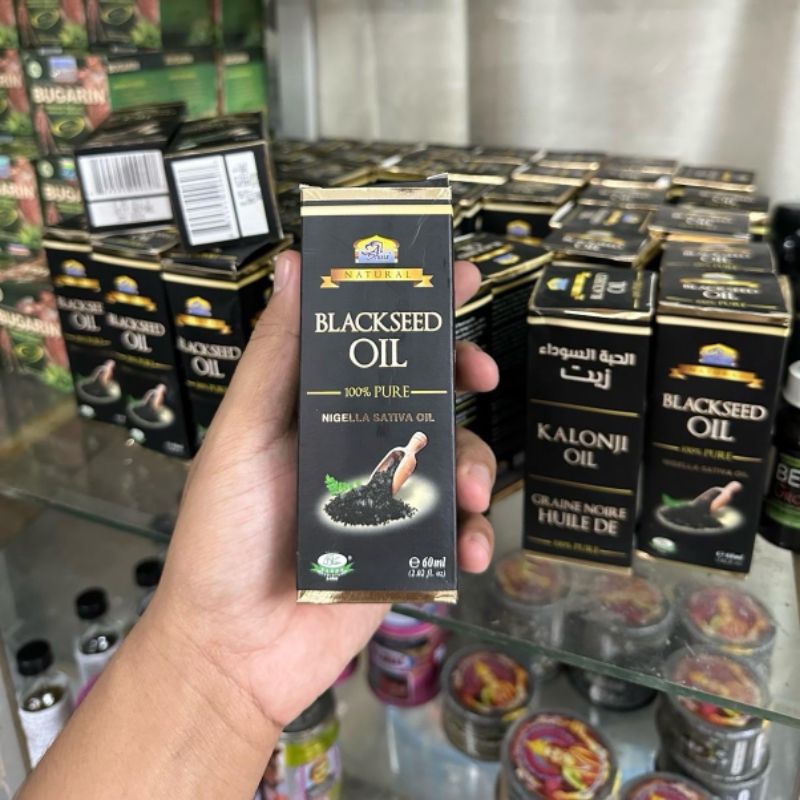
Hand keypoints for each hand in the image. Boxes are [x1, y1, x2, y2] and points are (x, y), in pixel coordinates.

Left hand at [144, 250, 498, 733]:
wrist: (233, 649)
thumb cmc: (223, 535)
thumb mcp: (243, 436)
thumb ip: (275, 357)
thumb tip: (293, 264)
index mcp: (316, 411)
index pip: (370, 344)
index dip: (414, 308)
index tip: (456, 278)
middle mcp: (353, 446)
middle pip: (424, 394)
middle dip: (461, 378)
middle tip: (482, 375)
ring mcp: (384, 499)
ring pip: (451, 459)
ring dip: (473, 466)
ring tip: (467, 492)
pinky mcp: (405, 550)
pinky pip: (456, 531)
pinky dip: (473, 536)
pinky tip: (468, 551)